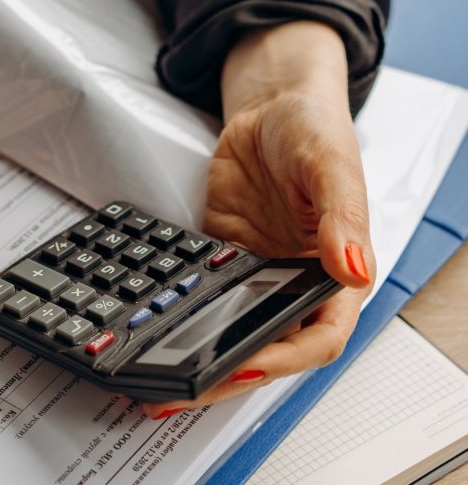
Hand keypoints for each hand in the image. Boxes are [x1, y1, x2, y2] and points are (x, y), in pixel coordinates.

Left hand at [140, 22, 375, 417]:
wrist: (269, 107)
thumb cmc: (313, 130)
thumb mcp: (331, 166)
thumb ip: (341, 218)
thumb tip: (352, 268)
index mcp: (336, 274)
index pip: (317, 338)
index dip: (282, 359)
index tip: (244, 367)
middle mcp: (295, 285)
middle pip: (266, 349)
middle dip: (224, 378)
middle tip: (178, 394)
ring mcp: (254, 278)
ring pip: (228, 333)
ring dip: (197, 361)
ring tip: (155, 384)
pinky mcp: (220, 263)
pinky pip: (199, 300)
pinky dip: (177, 322)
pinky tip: (149, 335)